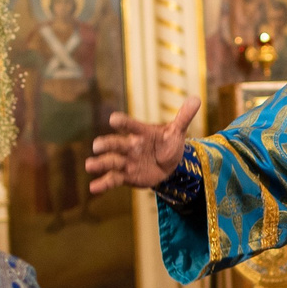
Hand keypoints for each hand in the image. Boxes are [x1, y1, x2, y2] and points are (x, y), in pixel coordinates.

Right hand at [87, 98, 201, 194]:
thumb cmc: (169, 144)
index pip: (131, 125)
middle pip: (116, 144)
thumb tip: (196, 99)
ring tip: (89, 165)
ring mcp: (126, 161)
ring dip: (100, 163)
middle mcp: (130, 146)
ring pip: (111, 161)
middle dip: (106, 144)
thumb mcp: (177, 132)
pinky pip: (113, 179)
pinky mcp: (125, 176)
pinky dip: (103, 184)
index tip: (114, 120)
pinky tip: (93, 188)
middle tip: (97, 145)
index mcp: (141, 133)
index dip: (123, 122)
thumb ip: (183, 117)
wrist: (168, 164)